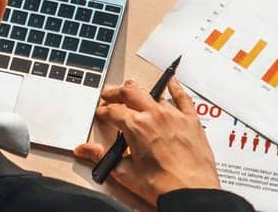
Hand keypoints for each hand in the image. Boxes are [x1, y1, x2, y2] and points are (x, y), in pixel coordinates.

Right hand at [73, 78, 219, 203]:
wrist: (192, 194)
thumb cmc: (163, 186)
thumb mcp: (125, 173)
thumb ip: (101, 157)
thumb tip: (84, 150)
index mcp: (136, 126)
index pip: (113, 111)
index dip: (103, 111)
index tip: (101, 114)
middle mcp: (154, 116)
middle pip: (130, 94)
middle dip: (116, 93)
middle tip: (110, 95)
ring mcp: (174, 116)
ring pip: (153, 94)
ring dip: (140, 91)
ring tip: (133, 89)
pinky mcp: (191, 121)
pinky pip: (183, 99)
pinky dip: (176, 89)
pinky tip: (172, 83)